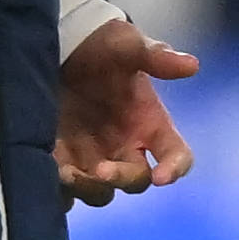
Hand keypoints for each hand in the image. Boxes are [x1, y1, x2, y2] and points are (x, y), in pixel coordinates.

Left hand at [56, 18, 195, 208]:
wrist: (58, 46)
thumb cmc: (100, 46)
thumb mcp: (126, 45)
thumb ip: (155, 56)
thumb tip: (192, 65)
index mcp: (150, 123)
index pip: (176, 154)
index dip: (175, 168)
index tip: (163, 177)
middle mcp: (126, 147)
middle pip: (136, 180)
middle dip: (121, 178)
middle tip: (100, 170)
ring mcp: (93, 158)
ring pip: (101, 193)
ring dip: (88, 188)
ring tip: (65, 172)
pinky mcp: (61, 163)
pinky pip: (65, 194)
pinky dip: (59, 194)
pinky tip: (46, 176)